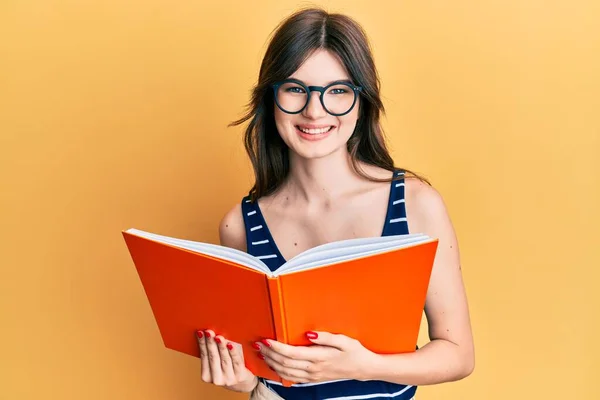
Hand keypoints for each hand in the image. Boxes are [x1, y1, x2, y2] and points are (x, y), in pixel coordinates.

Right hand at [197, 329, 257, 392]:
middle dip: (210, 343)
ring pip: (224, 359)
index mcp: (207, 376)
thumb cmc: (228, 369)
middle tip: (209, 332)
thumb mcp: (217, 364)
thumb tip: (209, 334)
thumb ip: (213, 353)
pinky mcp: (240, 376)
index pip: (204, 356)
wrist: (243, 383)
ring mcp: (229, 379)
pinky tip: (230, 345)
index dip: (202, 344)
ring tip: (218, 337)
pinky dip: (233, 352)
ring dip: (221, 346)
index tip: (200, 332)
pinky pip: (236, 362)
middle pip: (213, 357)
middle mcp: (216, 379)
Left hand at [256, 331, 377, 383]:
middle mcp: (313, 369)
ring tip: (261, 353)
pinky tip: (273, 365)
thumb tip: (309, 334)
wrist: (363, 368)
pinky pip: (291, 378)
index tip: (266, 339)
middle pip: (284, 363)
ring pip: (285, 373)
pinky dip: (279, 372)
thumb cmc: (354, 351)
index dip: (276, 347)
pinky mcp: (312, 379)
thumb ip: (325, 337)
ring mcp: (312, 376)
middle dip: (269, 354)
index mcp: (319, 357)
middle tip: (258, 344)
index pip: (291, 353)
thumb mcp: (344, 340)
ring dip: (271, 363)